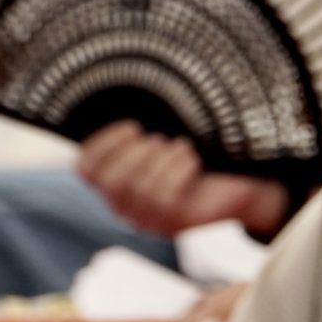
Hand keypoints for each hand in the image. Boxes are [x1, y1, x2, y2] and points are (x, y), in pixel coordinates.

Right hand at [78, 121, 287, 237]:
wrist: (236, 183)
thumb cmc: (193, 156)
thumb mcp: (161, 141)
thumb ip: (137, 132)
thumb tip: (121, 98)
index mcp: (112, 184)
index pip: (85, 170)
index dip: (103, 144)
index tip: (133, 125)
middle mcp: (123, 207)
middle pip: (110, 180)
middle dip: (135, 152)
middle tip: (159, 139)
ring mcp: (146, 220)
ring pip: (138, 188)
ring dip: (160, 158)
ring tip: (179, 145)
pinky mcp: (172, 223)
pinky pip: (164, 197)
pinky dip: (178, 170)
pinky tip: (191, 158)